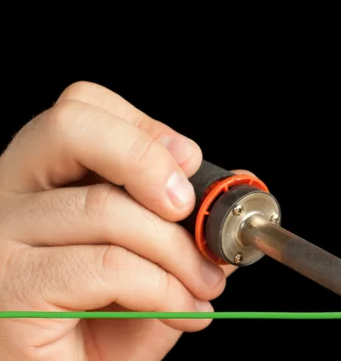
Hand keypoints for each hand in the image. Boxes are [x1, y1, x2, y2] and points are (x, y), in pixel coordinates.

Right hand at [0, 82, 247, 360]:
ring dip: (177, 249)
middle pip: (70, 127)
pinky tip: (183, 310)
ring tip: (206, 283)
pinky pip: (109, 264)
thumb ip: (173, 225)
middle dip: (147, 157)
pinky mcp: (11, 290)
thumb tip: (221, 197)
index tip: (188, 161)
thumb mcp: (143, 263)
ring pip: (104, 206)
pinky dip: (164, 288)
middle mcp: (4, 197)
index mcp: (35, 177)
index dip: (141, 126)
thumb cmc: (97, 330)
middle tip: (189, 207)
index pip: (79, 108)